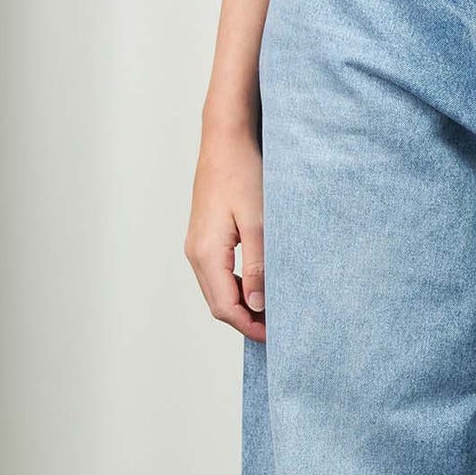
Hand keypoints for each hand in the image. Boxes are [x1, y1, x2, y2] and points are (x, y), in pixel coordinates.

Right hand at [186, 117, 266, 340]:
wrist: (225, 138)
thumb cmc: (243, 172)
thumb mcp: (258, 221)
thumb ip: (258, 265)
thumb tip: (257, 305)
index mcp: (206, 253)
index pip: (225, 307)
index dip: (250, 327)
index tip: (278, 336)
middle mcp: (195, 252)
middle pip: (218, 303)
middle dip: (246, 321)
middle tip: (280, 328)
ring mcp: (197, 244)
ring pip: (218, 290)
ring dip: (242, 305)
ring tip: (274, 310)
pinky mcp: (205, 236)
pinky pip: (218, 273)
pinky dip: (237, 287)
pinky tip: (260, 285)